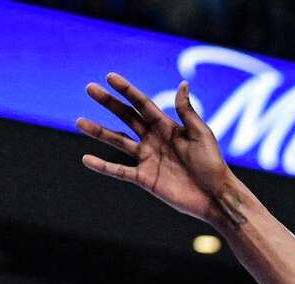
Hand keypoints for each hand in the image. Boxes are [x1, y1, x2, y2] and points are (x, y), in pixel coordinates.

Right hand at [76, 75, 242, 224]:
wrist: (215, 195)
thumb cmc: (212, 164)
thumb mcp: (201, 134)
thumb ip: (187, 112)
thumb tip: (182, 83)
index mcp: (166, 126)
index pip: (142, 104)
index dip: (126, 90)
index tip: (109, 77)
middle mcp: (153, 140)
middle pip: (126, 117)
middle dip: (108, 103)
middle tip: (89, 89)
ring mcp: (147, 159)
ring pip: (117, 141)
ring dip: (99, 131)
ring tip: (79, 122)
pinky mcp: (145, 178)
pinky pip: (119, 171)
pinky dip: (103, 166)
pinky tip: (86, 159)